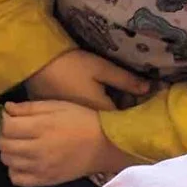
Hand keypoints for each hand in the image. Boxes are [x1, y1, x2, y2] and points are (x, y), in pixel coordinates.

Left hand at [0, 99, 128, 186]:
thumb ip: (30, 108)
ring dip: (9, 152)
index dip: (5, 120)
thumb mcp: (57, 105)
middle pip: (3, 145)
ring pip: (7, 161)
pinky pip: (17, 179)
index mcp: (41, 127)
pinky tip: (24, 162)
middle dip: (4, 135)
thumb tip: (6, 109)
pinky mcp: (45, 180)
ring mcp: (40, 168)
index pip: (6, 127)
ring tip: (21, 145)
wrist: (105, 144)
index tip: (13, 118)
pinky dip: (15, 170)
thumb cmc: (82, 120)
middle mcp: (37, 149)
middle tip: (16, 131)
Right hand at [20, 49, 146, 111]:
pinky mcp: (63, 117)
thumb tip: (149, 89)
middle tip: (127, 93)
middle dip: (120, 109)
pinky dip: (89, 109)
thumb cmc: (72, 65)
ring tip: (108, 94)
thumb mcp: (102, 69)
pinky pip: (83, 117)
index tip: (139, 96)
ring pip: (96, 119)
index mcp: (101, 112)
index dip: (133, 107)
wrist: (37, 65)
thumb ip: (126, 80)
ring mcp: (74, 121)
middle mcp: (88, 122)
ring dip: (104, 110)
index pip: (125, 117)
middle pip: (110, 120)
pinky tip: (89, 96)